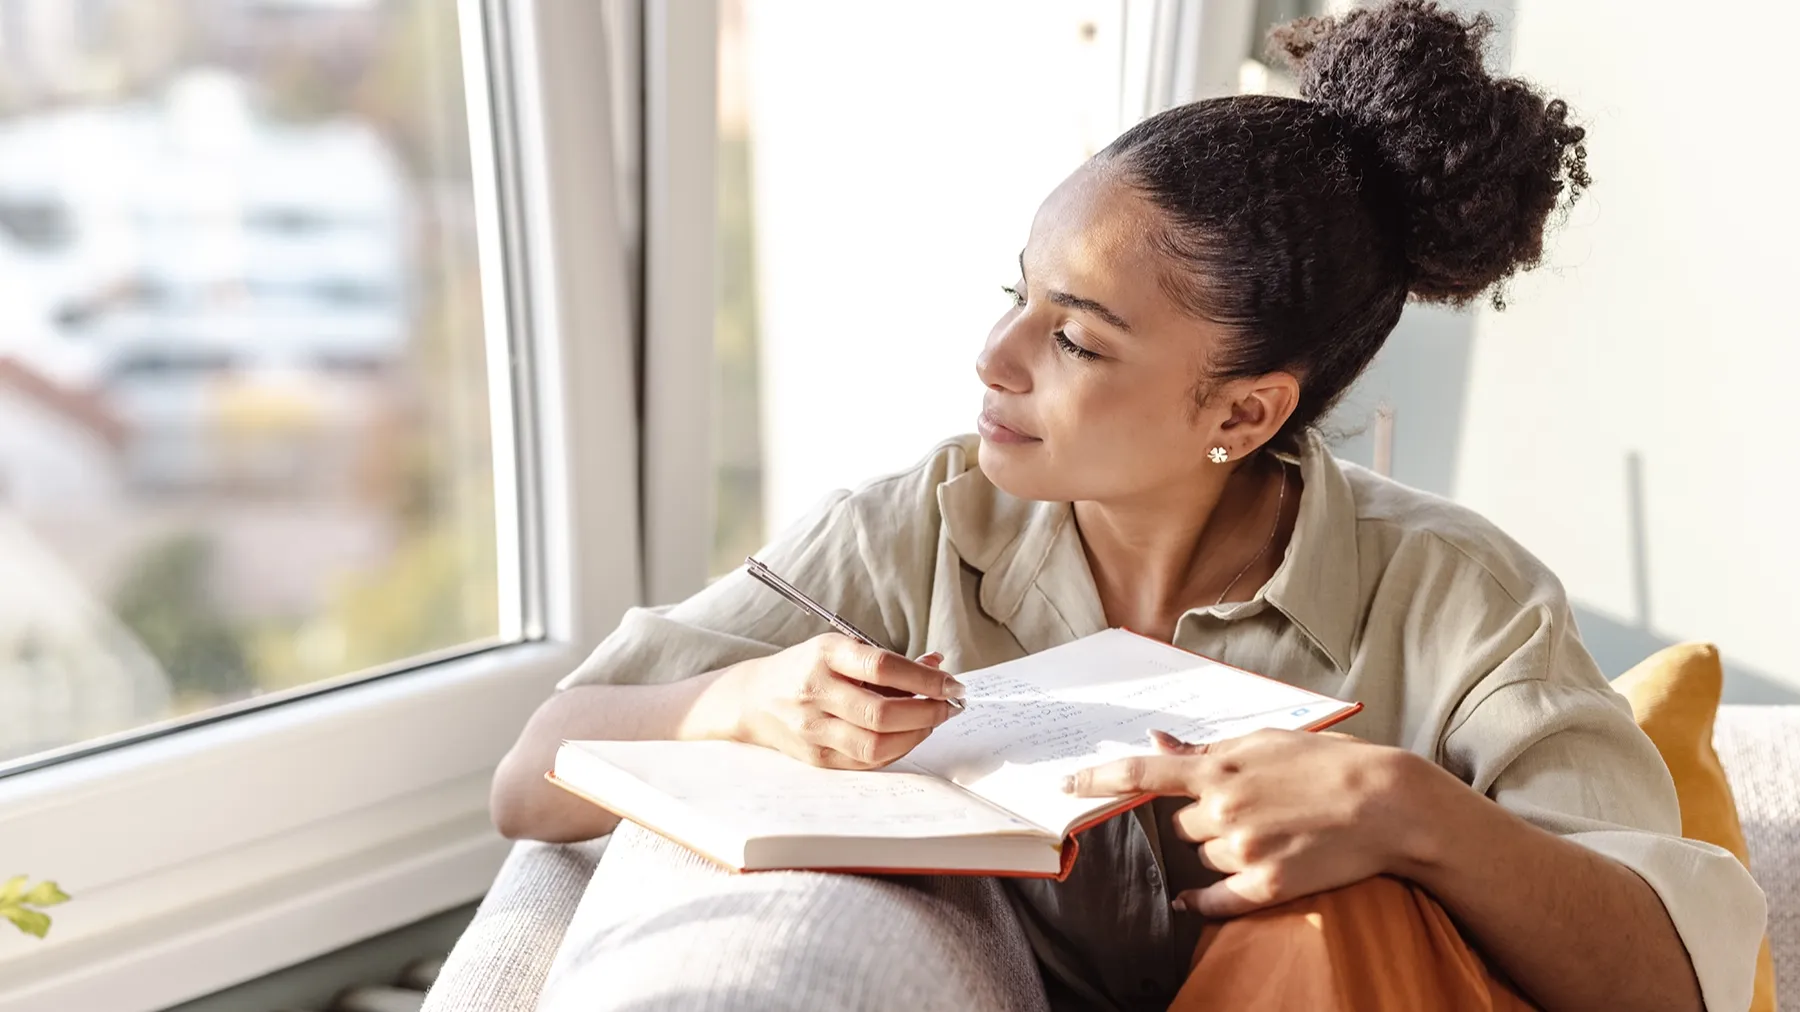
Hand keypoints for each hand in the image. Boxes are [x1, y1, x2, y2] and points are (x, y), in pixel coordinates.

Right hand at [724, 633, 964, 769]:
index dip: (926, 679)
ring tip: (931, 721)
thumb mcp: (842, 650)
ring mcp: (814, 729)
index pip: (884, 668)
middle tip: (948, 706)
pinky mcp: (817, 757)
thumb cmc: (806, 669)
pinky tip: (908, 737)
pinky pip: (867, 762)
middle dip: (927, 712)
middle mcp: (816, 692)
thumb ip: (889, 661)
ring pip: (877, 745)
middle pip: (883, 713)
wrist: (753, 699)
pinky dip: (896, 750)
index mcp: (825, 656)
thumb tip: (938, 667)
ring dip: (916, 735)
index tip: (953, 684)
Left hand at [1065, 728, 1426, 916]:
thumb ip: (1208, 749)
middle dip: (1203, 820)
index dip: (1097, 779)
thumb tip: (1157, 742)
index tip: (1064, 784)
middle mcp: (1224, 808)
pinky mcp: (1266, 885)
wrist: (1388, 804)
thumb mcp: (1267, 741)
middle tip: (1250, 810)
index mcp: (1221, 767)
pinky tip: (1192, 901)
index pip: (1143, 773)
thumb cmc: (1329, 765)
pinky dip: (1199, 901)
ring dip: (1221, 851)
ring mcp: (1244, 849)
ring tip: (1271, 833)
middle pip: (1182, 826)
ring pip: (1202, 858)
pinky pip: (1213, 900)